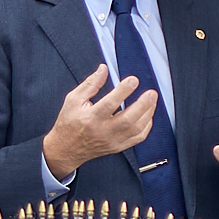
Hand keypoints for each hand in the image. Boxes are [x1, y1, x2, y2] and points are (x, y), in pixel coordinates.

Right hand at [41, 65, 159, 181]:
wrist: (66, 149)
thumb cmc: (69, 123)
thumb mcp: (73, 99)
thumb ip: (90, 84)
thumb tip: (103, 69)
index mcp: (90, 118)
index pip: (110, 103)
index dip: (123, 91)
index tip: (133, 80)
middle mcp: (102, 131)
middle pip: (128, 119)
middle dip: (143, 105)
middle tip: (151, 92)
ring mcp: (112, 141)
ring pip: (136, 129)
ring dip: (148, 113)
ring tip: (152, 100)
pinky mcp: (118, 146)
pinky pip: (138, 138)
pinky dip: (146, 126)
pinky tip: (148, 115)